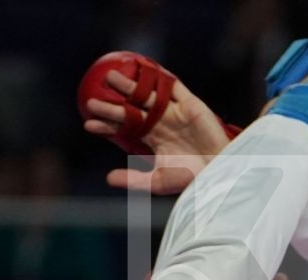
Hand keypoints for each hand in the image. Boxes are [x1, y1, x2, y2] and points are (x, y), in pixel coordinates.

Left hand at [84, 71, 232, 193]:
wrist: (218, 171)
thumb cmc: (190, 178)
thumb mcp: (157, 181)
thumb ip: (133, 179)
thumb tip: (107, 178)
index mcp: (153, 140)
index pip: (125, 130)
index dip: (108, 127)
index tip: (89, 125)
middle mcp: (161, 123)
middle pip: (132, 110)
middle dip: (112, 106)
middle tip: (91, 102)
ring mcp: (175, 112)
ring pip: (147, 95)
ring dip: (129, 86)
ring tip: (109, 78)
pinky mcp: (190, 104)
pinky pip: (173, 86)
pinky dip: (160, 77)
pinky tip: (143, 69)